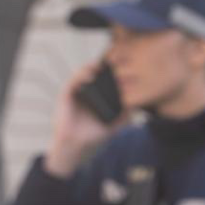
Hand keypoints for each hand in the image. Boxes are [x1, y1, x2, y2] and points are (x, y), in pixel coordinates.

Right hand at [44, 61, 116, 178]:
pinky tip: (90, 75)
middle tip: (115, 58)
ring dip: (93, 67)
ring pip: (84, 73)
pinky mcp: (66, 95)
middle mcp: (88, 92)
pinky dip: (81, 76)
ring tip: (103, 65)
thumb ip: (125, 115)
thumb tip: (137, 105)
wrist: (77, 146)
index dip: (113, 71)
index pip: (106, 79)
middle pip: (96, 73)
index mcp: (98, 97)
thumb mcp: (114, 125)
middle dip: (104, 65)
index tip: (125, 65)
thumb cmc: (94, 136)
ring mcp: (77, 92)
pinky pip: (73, 81)